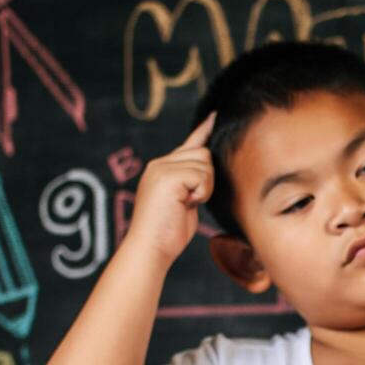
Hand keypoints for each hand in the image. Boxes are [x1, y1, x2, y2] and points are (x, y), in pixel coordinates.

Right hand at [125, 111, 216, 265]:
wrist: (150, 249)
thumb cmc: (167, 234)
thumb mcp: (183, 202)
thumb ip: (192, 183)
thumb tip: (208, 170)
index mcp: (162, 168)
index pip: (189, 144)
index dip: (204, 130)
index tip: (214, 116)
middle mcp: (160, 163)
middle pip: (203, 153)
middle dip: (207, 179)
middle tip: (192, 200)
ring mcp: (162, 167)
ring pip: (205, 164)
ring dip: (204, 187)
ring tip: (186, 203)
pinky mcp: (168, 175)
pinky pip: (202, 176)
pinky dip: (201, 192)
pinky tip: (187, 203)